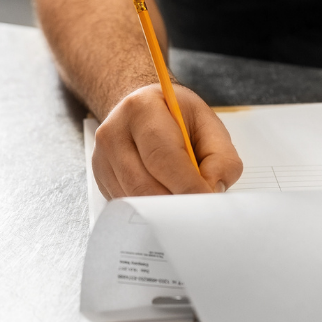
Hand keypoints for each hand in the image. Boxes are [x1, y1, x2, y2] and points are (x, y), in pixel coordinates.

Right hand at [93, 84, 242, 198]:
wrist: (142, 110)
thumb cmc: (177, 117)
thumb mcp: (209, 125)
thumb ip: (221, 158)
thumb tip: (211, 190)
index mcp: (142, 110)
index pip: (163, 157)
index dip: (187, 186)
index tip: (207, 203)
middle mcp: (114, 133)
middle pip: (144, 185)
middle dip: (176, 204)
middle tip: (199, 211)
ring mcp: (101, 157)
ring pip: (135, 200)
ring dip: (163, 210)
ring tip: (183, 201)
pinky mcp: (100, 178)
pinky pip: (127, 204)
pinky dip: (149, 209)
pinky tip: (164, 195)